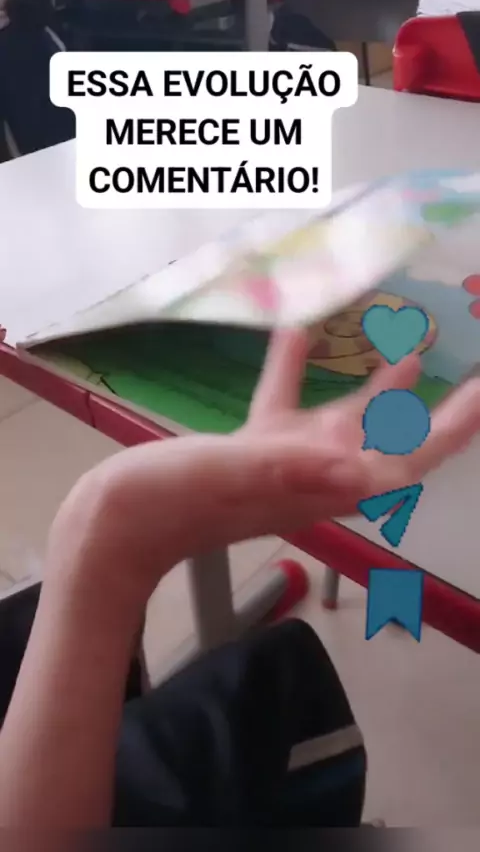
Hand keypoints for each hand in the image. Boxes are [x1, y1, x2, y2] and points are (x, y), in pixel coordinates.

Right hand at [45, 329, 479, 609]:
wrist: (114, 527)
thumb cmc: (169, 505)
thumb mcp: (232, 477)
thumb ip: (293, 468)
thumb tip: (361, 468)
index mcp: (322, 485)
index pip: (407, 459)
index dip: (451, 428)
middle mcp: (317, 474)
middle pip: (394, 436)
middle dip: (434, 402)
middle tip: (463, 357)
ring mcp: (286, 462)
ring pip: (347, 416)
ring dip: (379, 379)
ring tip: (408, 334)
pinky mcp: (251, 449)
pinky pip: (285, 399)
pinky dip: (294, 363)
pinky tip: (296, 324)